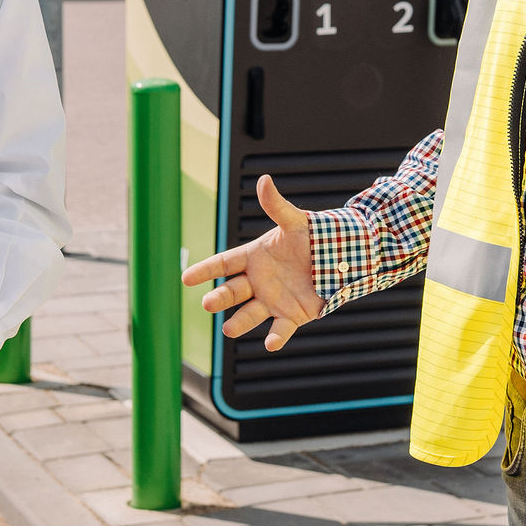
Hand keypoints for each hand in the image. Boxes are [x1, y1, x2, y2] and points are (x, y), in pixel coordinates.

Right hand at [180, 174, 323, 351]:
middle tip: (208, 303)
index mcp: (254, 257)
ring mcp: (273, 300)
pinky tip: (270, 344)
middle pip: (232, 291)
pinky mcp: (291, 316)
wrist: (339, 257)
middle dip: (219, 298)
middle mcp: (258, 281)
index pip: (223, 263)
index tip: (185, 278)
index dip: (205, 270)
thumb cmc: (314, 236)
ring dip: (239, 323)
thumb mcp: (295, 221)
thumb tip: (264, 181)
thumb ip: (277, 206)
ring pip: (250, 314)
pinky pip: (280, 329)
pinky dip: (275, 338)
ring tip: (229, 329)